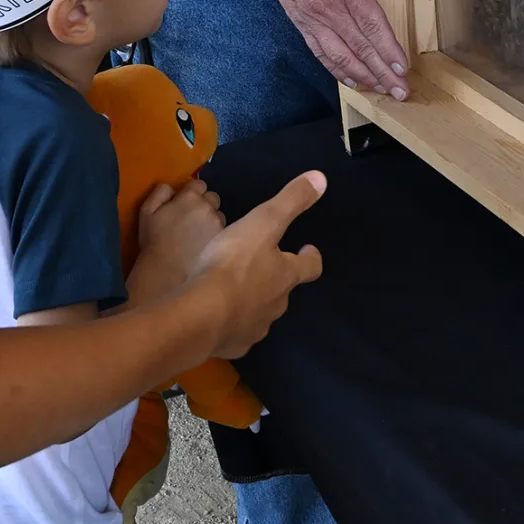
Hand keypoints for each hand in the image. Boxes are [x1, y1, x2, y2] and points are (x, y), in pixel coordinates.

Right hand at [126, 178, 223, 304]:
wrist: (167, 269)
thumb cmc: (154, 239)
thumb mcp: (147, 211)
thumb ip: (160, 192)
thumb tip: (172, 188)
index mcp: (190, 196)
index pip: (198, 183)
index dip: (191, 192)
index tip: (184, 203)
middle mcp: (208, 206)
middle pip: (212, 197)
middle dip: (204, 203)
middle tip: (191, 218)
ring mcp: (218, 223)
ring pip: (219, 214)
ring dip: (211, 218)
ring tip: (198, 233)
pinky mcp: (223, 239)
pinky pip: (222, 230)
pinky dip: (215, 233)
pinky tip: (204, 243)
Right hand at [192, 171, 324, 357]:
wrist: (201, 315)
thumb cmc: (233, 263)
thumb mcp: (263, 222)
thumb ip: (291, 200)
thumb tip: (322, 178)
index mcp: (285, 275)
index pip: (310, 268)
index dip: (311, 258)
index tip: (308, 249)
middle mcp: (276, 304)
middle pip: (283, 291)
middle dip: (275, 279)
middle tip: (259, 266)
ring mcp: (256, 327)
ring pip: (260, 312)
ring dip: (252, 301)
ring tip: (234, 291)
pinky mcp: (234, 345)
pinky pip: (237, 333)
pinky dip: (232, 323)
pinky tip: (217, 317)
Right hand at [252, 0, 408, 99]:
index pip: (373, 27)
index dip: (390, 51)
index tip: (403, 69)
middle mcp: (328, 8)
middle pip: (360, 49)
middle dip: (383, 74)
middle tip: (400, 92)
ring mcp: (312, 18)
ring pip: (340, 57)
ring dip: (363, 77)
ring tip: (380, 90)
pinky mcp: (300, 21)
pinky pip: (320, 52)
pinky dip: (336, 70)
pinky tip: (350, 79)